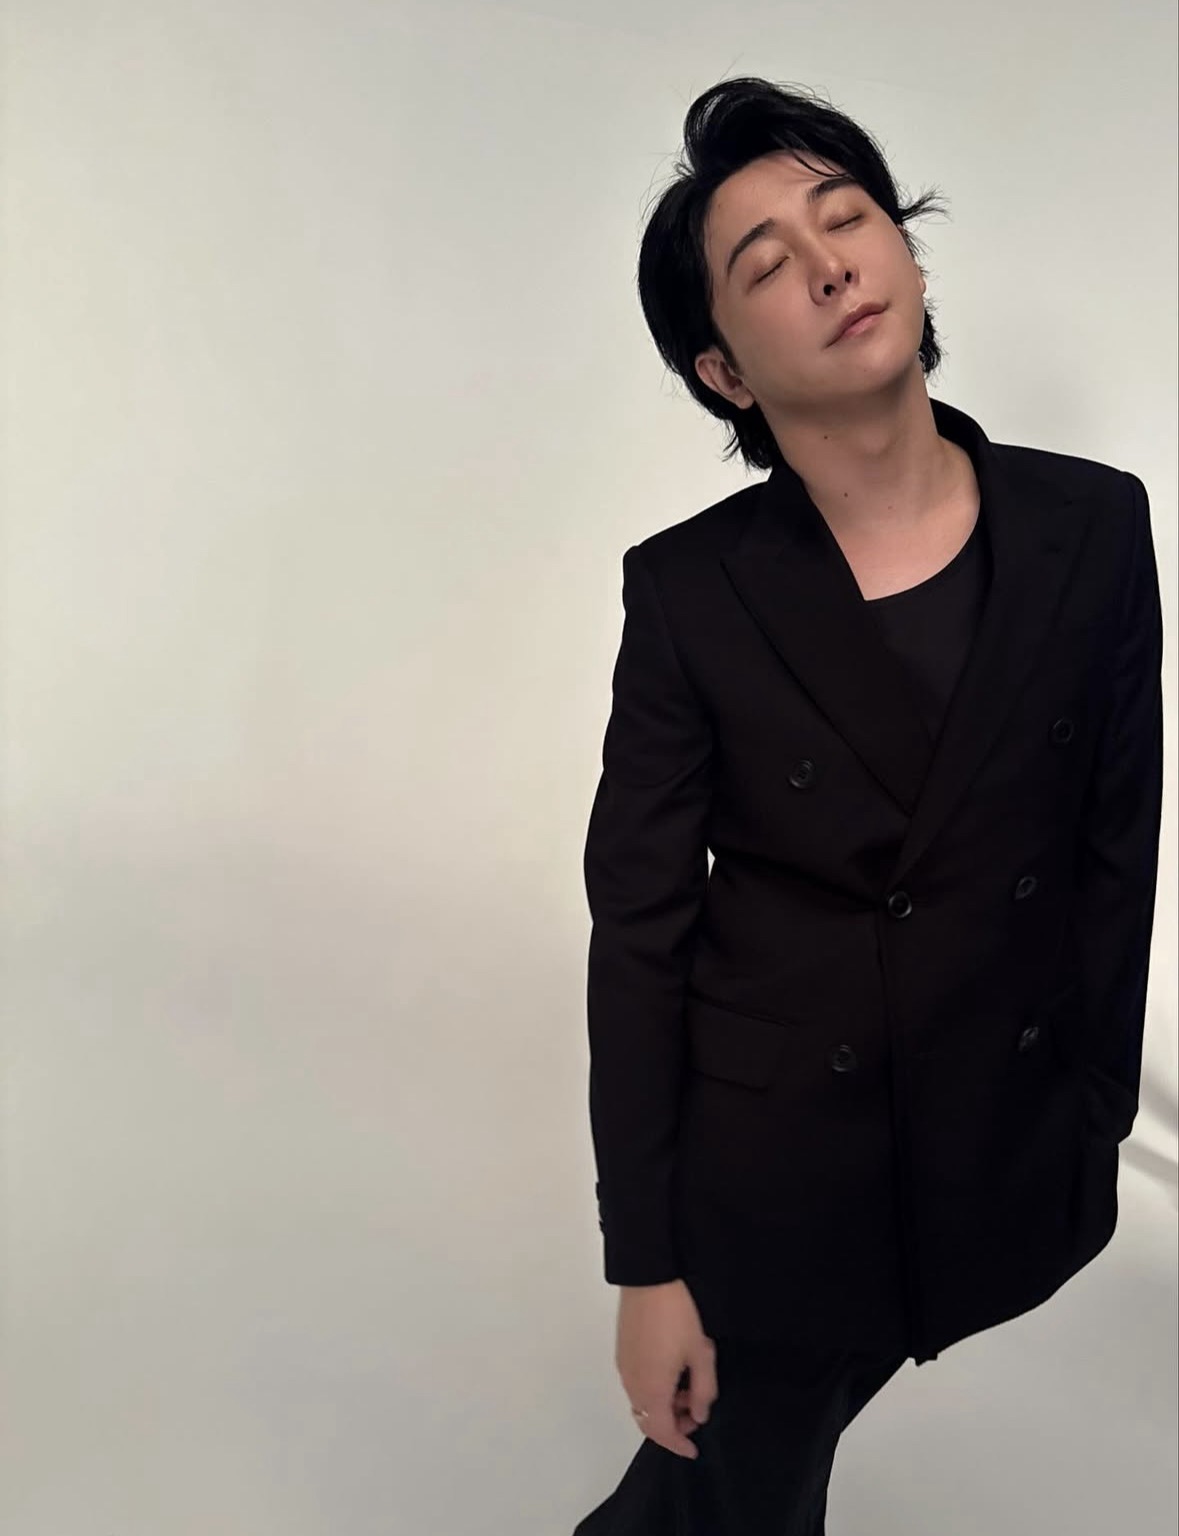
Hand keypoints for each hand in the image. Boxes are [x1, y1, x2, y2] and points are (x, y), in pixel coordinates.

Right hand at [615, 1278, 717, 1459]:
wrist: (648, 1278)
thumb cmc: (677, 1316)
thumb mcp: (700, 1353)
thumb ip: (703, 1390)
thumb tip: (699, 1414)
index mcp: (651, 1390)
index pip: (661, 1432)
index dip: (678, 1445)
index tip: (694, 1450)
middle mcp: (632, 1384)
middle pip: (648, 1422)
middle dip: (672, 1426)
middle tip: (696, 1412)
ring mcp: (623, 1368)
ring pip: (641, 1403)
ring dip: (663, 1407)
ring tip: (688, 1387)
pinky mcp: (622, 1352)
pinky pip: (636, 1385)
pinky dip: (653, 1391)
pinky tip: (672, 1372)